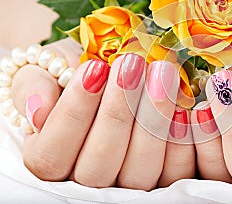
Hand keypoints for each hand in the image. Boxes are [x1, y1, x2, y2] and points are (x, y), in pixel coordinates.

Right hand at [12, 39, 194, 189]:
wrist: (105, 77)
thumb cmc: (73, 75)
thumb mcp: (44, 72)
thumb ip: (32, 88)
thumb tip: (39, 112)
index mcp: (50, 158)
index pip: (53, 153)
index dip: (75, 112)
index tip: (95, 68)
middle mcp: (87, 180)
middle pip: (99, 166)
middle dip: (118, 112)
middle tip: (133, 64)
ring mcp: (126, 182)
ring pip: (138, 172)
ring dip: (152, 122)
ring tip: (162, 72)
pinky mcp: (161, 176)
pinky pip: (174, 173)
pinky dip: (181, 143)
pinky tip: (184, 106)